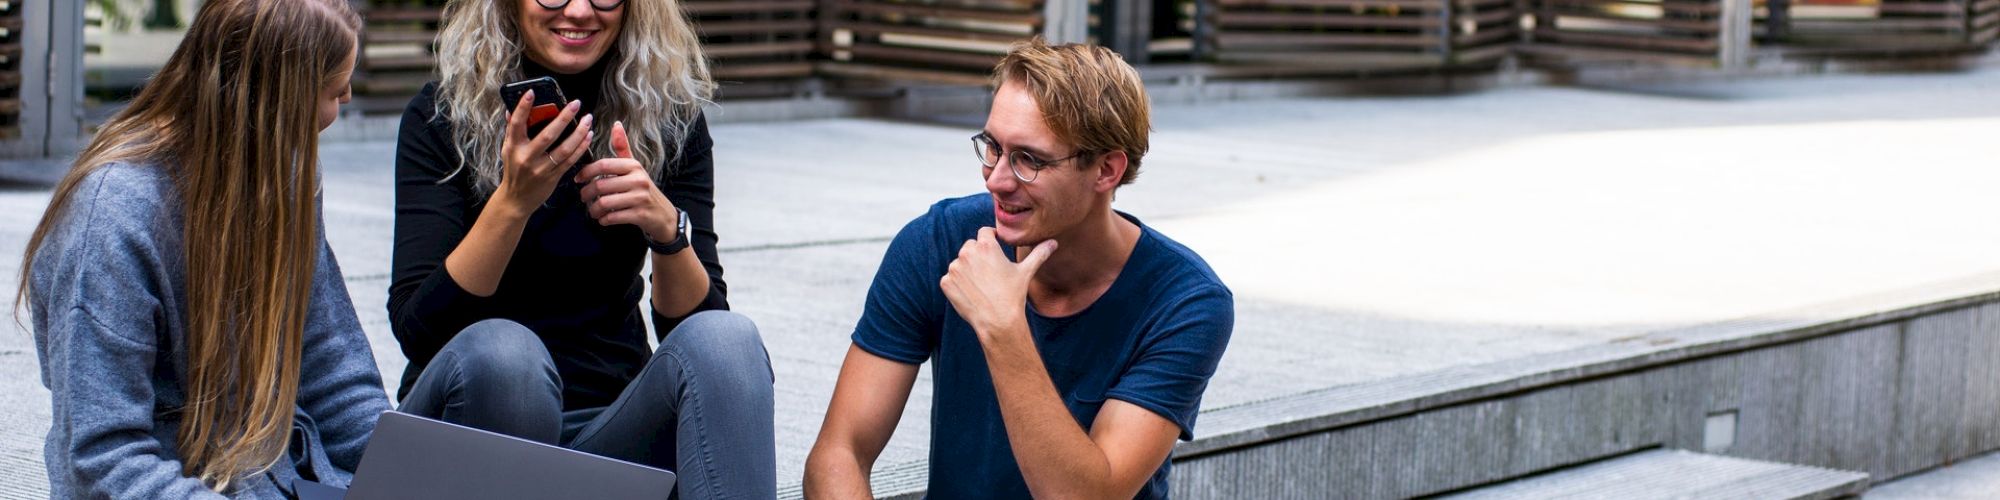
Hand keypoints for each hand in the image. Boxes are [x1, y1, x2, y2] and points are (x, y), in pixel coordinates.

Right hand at [497, 91, 591, 211]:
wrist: (516, 200)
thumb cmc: (513, 170)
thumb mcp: (508, 149)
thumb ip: (511, 130)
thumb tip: (511, 109)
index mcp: (513, 147)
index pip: (517, 123)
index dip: (523, 107)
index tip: (532, 92)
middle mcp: (526, 157)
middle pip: (548, 135)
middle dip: (564, 118)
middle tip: (576, 104)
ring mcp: (541, 169)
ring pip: (564, 149)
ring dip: (579, 133)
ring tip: (588, 119)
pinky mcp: (553, 177)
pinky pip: (570, 160)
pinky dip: (581, 148)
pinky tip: (588, 136)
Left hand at [575, 121, 677, 239]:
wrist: (663, 215)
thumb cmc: (643, 189)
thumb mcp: (635, 167)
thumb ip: (623, 147)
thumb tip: (616, 124)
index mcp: (634, 166)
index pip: (603, 165)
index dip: (586, 172)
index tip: (578, 179)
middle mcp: (638, 180)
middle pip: (601, 185)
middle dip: (586, 193)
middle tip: (583, 197)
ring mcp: (640, 198)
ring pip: (605, 203)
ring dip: (593, 209)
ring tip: (593, 210)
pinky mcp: (640, 215)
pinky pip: (613, 217)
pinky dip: (604, 220)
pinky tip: (603, 219)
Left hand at [939, 228, 1057, 338]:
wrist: (997, 322)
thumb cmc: (1013, 295)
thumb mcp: (1026, 272)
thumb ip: (1039, 254)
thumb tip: (1053, 243)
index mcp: (986, 246)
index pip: (984, 232)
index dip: (991, 239)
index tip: (996, 249)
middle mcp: (967, 253)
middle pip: (971, 247)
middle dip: (978, 256)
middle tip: (990, 273)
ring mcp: (955, 268)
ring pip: (960, 263)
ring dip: (968, 270)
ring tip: (982, 286)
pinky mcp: (946, 282)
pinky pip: (950, 278)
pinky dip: (958, 284)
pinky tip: (972, 293)